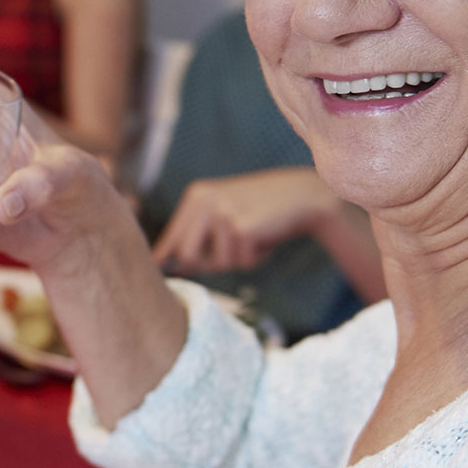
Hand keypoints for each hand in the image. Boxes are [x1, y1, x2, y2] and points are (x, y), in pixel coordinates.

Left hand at [151, 167, 338, 275]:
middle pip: (186, 257)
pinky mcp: (242, 227)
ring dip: (238, 261)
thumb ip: (196, 236)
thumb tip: (164, 264)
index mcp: (196, 196)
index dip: (167, 261)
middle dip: (208, 265)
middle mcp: (205, 201)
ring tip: (254, 240)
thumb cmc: (261, 212)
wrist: (303, 195)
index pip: (171, 239)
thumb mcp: (224, 215)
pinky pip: (241, 263)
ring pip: (216, 264)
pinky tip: (266, 239)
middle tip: (233, 254)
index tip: (166, 272)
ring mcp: (223, 213)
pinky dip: (256, 259)